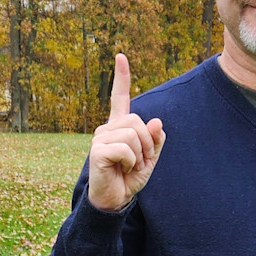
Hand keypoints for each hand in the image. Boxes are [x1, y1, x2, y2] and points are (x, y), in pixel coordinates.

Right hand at [87, 53, 164, 211]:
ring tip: (131, 166)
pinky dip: (131, 161)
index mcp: (118, 127)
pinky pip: (125, 148)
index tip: (121, 56)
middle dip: (147, 142)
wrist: (114, 200)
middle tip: (141, 160)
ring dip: (140, 154)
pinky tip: (121, 169)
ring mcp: (100, 138)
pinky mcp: (97, 151)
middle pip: (137, 121)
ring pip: (133, 134)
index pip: (119, 98)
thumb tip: (157, 121)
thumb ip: (156, 140)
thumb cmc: (129, 178)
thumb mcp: (149, 158)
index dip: (121, 77)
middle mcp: (107, 129)